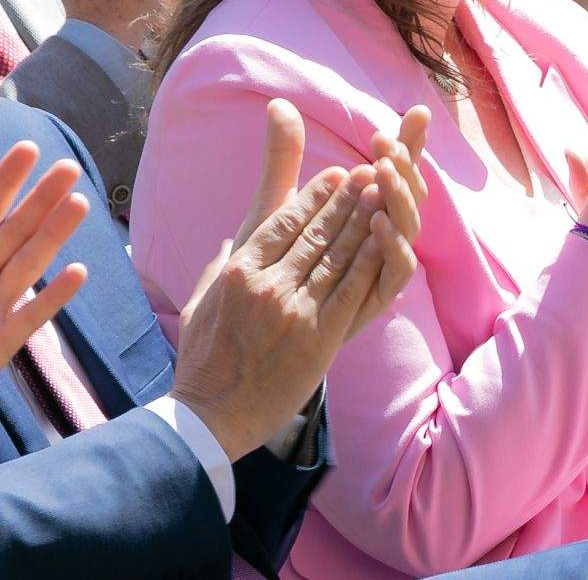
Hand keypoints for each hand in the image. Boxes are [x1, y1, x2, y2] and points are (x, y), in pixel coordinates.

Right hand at [0, 143, 88, 363]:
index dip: (4, 181)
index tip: (29, 148)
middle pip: (7, 233)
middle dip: (37, 200)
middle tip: (71, 167)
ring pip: (22, 267)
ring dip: (51, 236)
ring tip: (82, 202)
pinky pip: (27, 320)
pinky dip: (50, 298)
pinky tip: (80, 272)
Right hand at [168, 99, 425, 459]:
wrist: (210, 417)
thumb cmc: (203, 360)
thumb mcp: (201, 301)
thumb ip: (222, 266)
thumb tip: (234, 240)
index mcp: (238, 271)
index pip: (282, 221)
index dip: (314, 196)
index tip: (337, 175)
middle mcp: (266, 284)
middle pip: (316, 231)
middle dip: (346, 199)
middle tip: (370, 172)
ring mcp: (294, 310)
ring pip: (337, 254)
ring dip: (363, 220)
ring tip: (383, 193)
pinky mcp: (318, 337)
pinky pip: (351, 290)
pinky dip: (369, 260)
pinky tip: (385, 238)